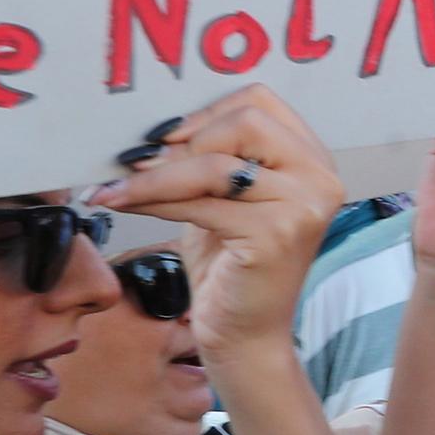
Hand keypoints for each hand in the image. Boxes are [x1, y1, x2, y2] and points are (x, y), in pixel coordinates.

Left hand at [88, 85, 340, 355]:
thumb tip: (154, 126)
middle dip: (184, 140)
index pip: (259, 101)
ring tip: (115, 186)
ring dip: (154, 174)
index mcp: (313, 159)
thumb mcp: (224, 198)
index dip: (206, 112)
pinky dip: (153, 199)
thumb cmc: (231, 264)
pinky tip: (121, 203)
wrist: (244, 333)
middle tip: (140, 162)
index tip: (164, 136)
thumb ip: (212, 157)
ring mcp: (303, 207)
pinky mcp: (275, 235)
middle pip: (244, 121)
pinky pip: (200, 202)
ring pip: (214, 164)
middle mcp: (319, 178)